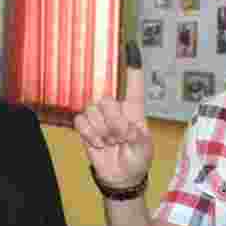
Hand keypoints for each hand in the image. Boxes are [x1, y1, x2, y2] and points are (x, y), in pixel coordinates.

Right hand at [74, 41, 152, 187]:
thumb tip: (124, 126)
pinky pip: (81, 121)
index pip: (134, 85)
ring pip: (92, 111)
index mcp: (134, 110)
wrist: (121, 178)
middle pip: (106, 99)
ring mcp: (100, 117)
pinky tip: (98, 143)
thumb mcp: (145, 150)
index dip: (133, 67)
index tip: (131, 47)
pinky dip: (89, 135)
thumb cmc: (137, 159)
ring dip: (101, 131)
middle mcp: (116, 109)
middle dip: (112, 121)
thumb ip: (137, 137)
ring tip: (109, 143)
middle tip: (118, 137)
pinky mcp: (86, 127)